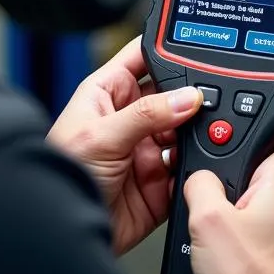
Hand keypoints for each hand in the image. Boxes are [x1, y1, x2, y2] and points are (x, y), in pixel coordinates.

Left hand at [47, 37, 202, 254]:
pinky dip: (198, 168)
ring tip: (211, 133)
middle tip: (210, 99)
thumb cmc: (62, 171)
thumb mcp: (101, 135)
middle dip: (191, 97)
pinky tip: (202, 164)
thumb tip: (187, 98)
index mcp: (108, 93)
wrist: (65, 228)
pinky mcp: (159, 184)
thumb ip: (146, 115)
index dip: (165, 49)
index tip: (195, 46)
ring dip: (197, 134)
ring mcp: (146, 151)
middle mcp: (129, 119)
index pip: (142, 59)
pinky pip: (188, 170)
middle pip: (172, 96)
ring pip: (185, 133)